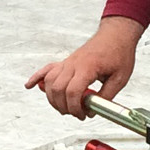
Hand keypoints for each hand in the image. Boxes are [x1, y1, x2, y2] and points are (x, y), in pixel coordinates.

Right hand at [25, 16, 141, 118]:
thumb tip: (93, 110)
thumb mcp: (120, 78)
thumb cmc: (119, 52)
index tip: (83, 115)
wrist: (116, 34)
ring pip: (50, 83)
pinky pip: (47, 69)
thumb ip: (106, 97)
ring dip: (53, 99)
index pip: (72, 92)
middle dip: (65, 107)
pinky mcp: (65, 62)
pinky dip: (36, 78)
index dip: (75, 108)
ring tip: (65, 107)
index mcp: (88, 67)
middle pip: (58, 89)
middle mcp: (73, 64)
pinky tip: (29, 85)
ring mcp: (67, 62)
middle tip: (77, 113)